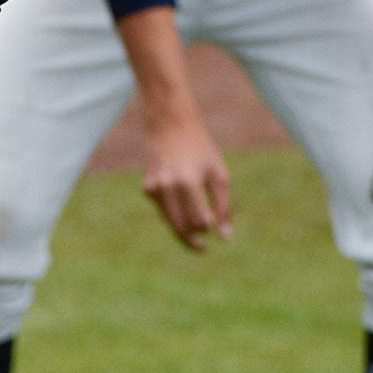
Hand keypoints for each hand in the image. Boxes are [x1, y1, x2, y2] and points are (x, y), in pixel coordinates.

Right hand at [141, 110, 232, 249]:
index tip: (213, 226)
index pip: (199, 222)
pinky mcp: (147, 189)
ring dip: (183, 232)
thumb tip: (225, 238)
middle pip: (181, 228)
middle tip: (202, 247)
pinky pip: (163, 211)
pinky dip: (174, 214)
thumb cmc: (201, 150)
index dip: (208, 228)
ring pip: (170, 223)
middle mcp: (168, 187)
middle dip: (193, 239)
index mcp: (188, 182)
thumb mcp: (219, 174)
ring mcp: (154, 188)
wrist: (170, 126)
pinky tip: (181, 203)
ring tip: (195, 239)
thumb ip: (223, 207)